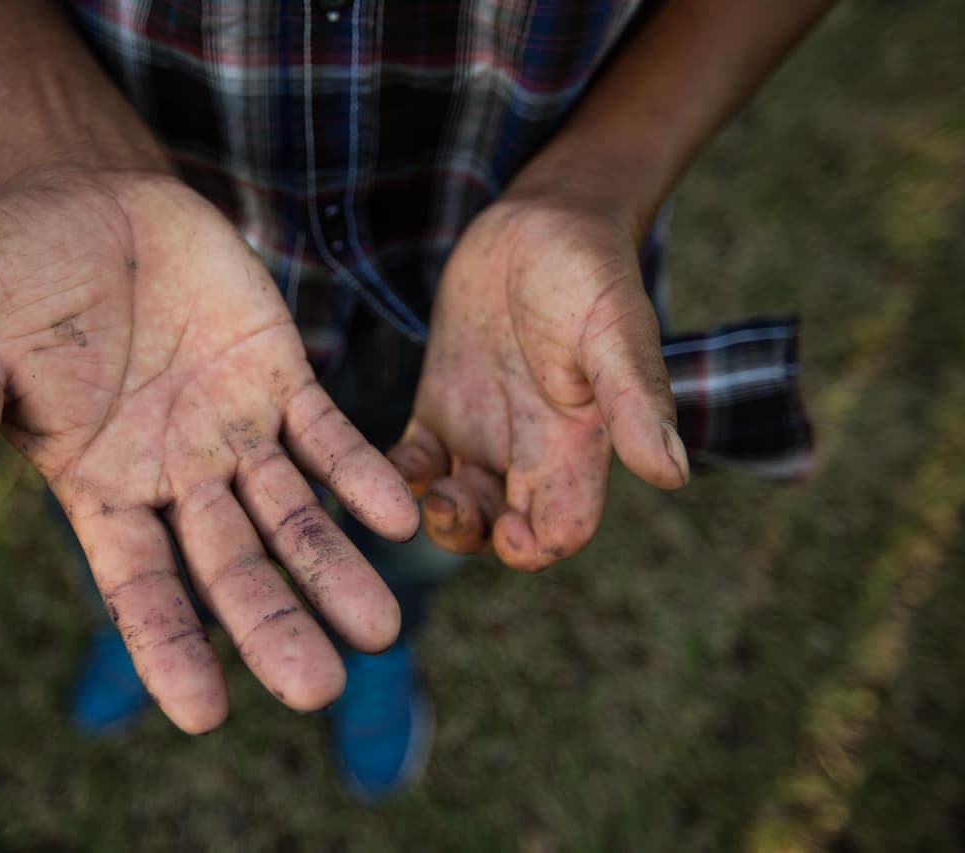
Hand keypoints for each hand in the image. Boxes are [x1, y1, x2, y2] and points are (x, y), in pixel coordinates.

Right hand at [0, 170, 418, 731]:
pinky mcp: (280, 376)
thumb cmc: (14, 285)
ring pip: (292, 515)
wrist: (84, 199)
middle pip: (232, 567)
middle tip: (321, 689)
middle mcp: (176, 477)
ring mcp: (234, 431)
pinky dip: (360, 473)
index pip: (138, 585)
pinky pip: (327, 434)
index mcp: (101, 490)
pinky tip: (398, 514)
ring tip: (384, 629)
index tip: (206, 717)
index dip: (169, 647)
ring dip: (334, 567)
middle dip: (274, 625)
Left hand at [388, 188, 688, 570]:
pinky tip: (390, 464)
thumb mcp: (613, 330)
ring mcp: (482, 430)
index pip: (563, 527)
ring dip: (436, 516)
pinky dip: (400, 478)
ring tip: (425, 489)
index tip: (512, 527)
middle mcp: (530, 449)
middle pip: (502, 529)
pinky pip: (415, 464)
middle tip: (448, 505)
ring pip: (456, 505)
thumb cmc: (587, 270)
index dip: (538, 546)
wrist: (539, 222)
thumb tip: (673, 474)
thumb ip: (636, 400)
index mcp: (577, 445)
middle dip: (474, 537)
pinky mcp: (442, 405)